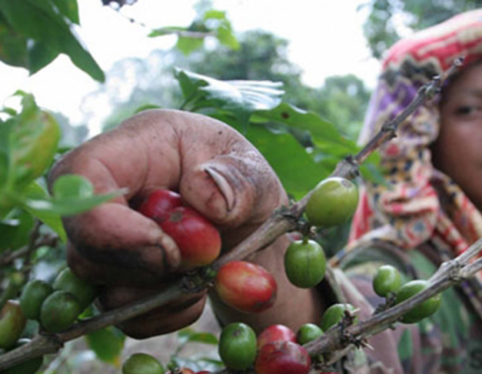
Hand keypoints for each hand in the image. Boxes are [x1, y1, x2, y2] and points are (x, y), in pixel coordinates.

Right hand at [49, 109, 287, 337]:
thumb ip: (239, 181)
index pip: (79, 178)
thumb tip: (213, 202)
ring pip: (103, 288)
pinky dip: (168, 314)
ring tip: (209, 273)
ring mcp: (106, 242)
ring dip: (163, 295)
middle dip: (146, 270)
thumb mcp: (256, 173)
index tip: (168, 251)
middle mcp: (106, 196)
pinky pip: (126, 315)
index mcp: (133, 149)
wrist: (249, 224)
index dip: (107, 225)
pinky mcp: (117, 281)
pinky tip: (198, 291)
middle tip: (203, 264)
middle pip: (84, 246)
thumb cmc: (244, 183)